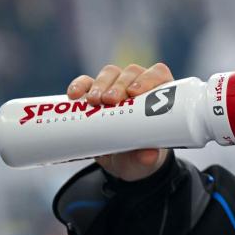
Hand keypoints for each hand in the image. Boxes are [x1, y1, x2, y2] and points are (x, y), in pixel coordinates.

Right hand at [67, 63, 173, 180]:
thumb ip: (148, 157)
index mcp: (160, 95)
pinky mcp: (94, 94)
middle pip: (131, 73)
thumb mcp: (146, 159)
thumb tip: (148, 155)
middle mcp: (138, 85)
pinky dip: (79, 85)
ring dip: (101, 84)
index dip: (148, 78)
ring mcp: (116, 87)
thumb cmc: (141, 153)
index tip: (135, 92)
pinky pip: (86, 82)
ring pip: (110, 74)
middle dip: (120, 84)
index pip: (158, 75)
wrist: (121, 161)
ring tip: (93, 101)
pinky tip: (74, 95)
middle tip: (111, 100)